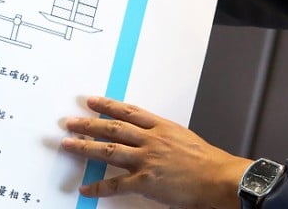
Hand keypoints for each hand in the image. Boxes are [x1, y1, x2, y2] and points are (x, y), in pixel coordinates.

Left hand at [62, 95, 251, 208]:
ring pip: (109, 150)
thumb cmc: (207, 161)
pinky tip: (86, 187)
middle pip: (113, 128)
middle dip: (89, 124)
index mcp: (161, 127)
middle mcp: (151, 140)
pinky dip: (99, 186)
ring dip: (86, 147)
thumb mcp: (184, 137)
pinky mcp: (146, 182)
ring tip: (69, 145)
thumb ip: (164, 136)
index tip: (92, 101)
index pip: (128, 111)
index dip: (108, 105)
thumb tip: (150, 137)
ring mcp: (147, 160)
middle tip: (71, 122)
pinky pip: (116, 184)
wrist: (218, 178)